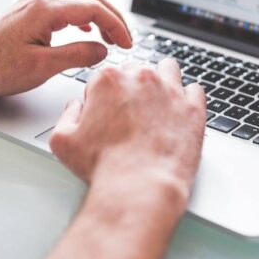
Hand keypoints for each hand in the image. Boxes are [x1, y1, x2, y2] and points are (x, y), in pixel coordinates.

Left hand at [0, 0, 132, 97]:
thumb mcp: (42, 67)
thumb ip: (77, 55)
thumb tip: (102, 49)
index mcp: (44, 9)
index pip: (94, 8)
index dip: (116, 25)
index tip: (127, 43)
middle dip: (112, 17)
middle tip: (126, 39)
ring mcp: (32, 3)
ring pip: (77, 0)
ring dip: (98, 17)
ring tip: (111, 37)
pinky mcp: (28, 12)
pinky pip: (64, 7)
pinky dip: (82, 18)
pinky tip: (86, 31)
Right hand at [49, 59, 206, 212]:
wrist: (140, 187)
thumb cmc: (103, 166)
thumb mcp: (63, 141)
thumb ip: (66, 115)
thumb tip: (75, 106)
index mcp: (108, 80)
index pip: (104, 78)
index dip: (102, 98)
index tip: (105, 115)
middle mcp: (141, 78)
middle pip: (136, 72)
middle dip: (132, 89)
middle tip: (130, 115)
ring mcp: (171, 91)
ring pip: (167, 70)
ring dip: (161, 82)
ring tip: (157, 105)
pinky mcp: (194, 108)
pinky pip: (195, 90)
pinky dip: (188, 98)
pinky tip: (179, 113)